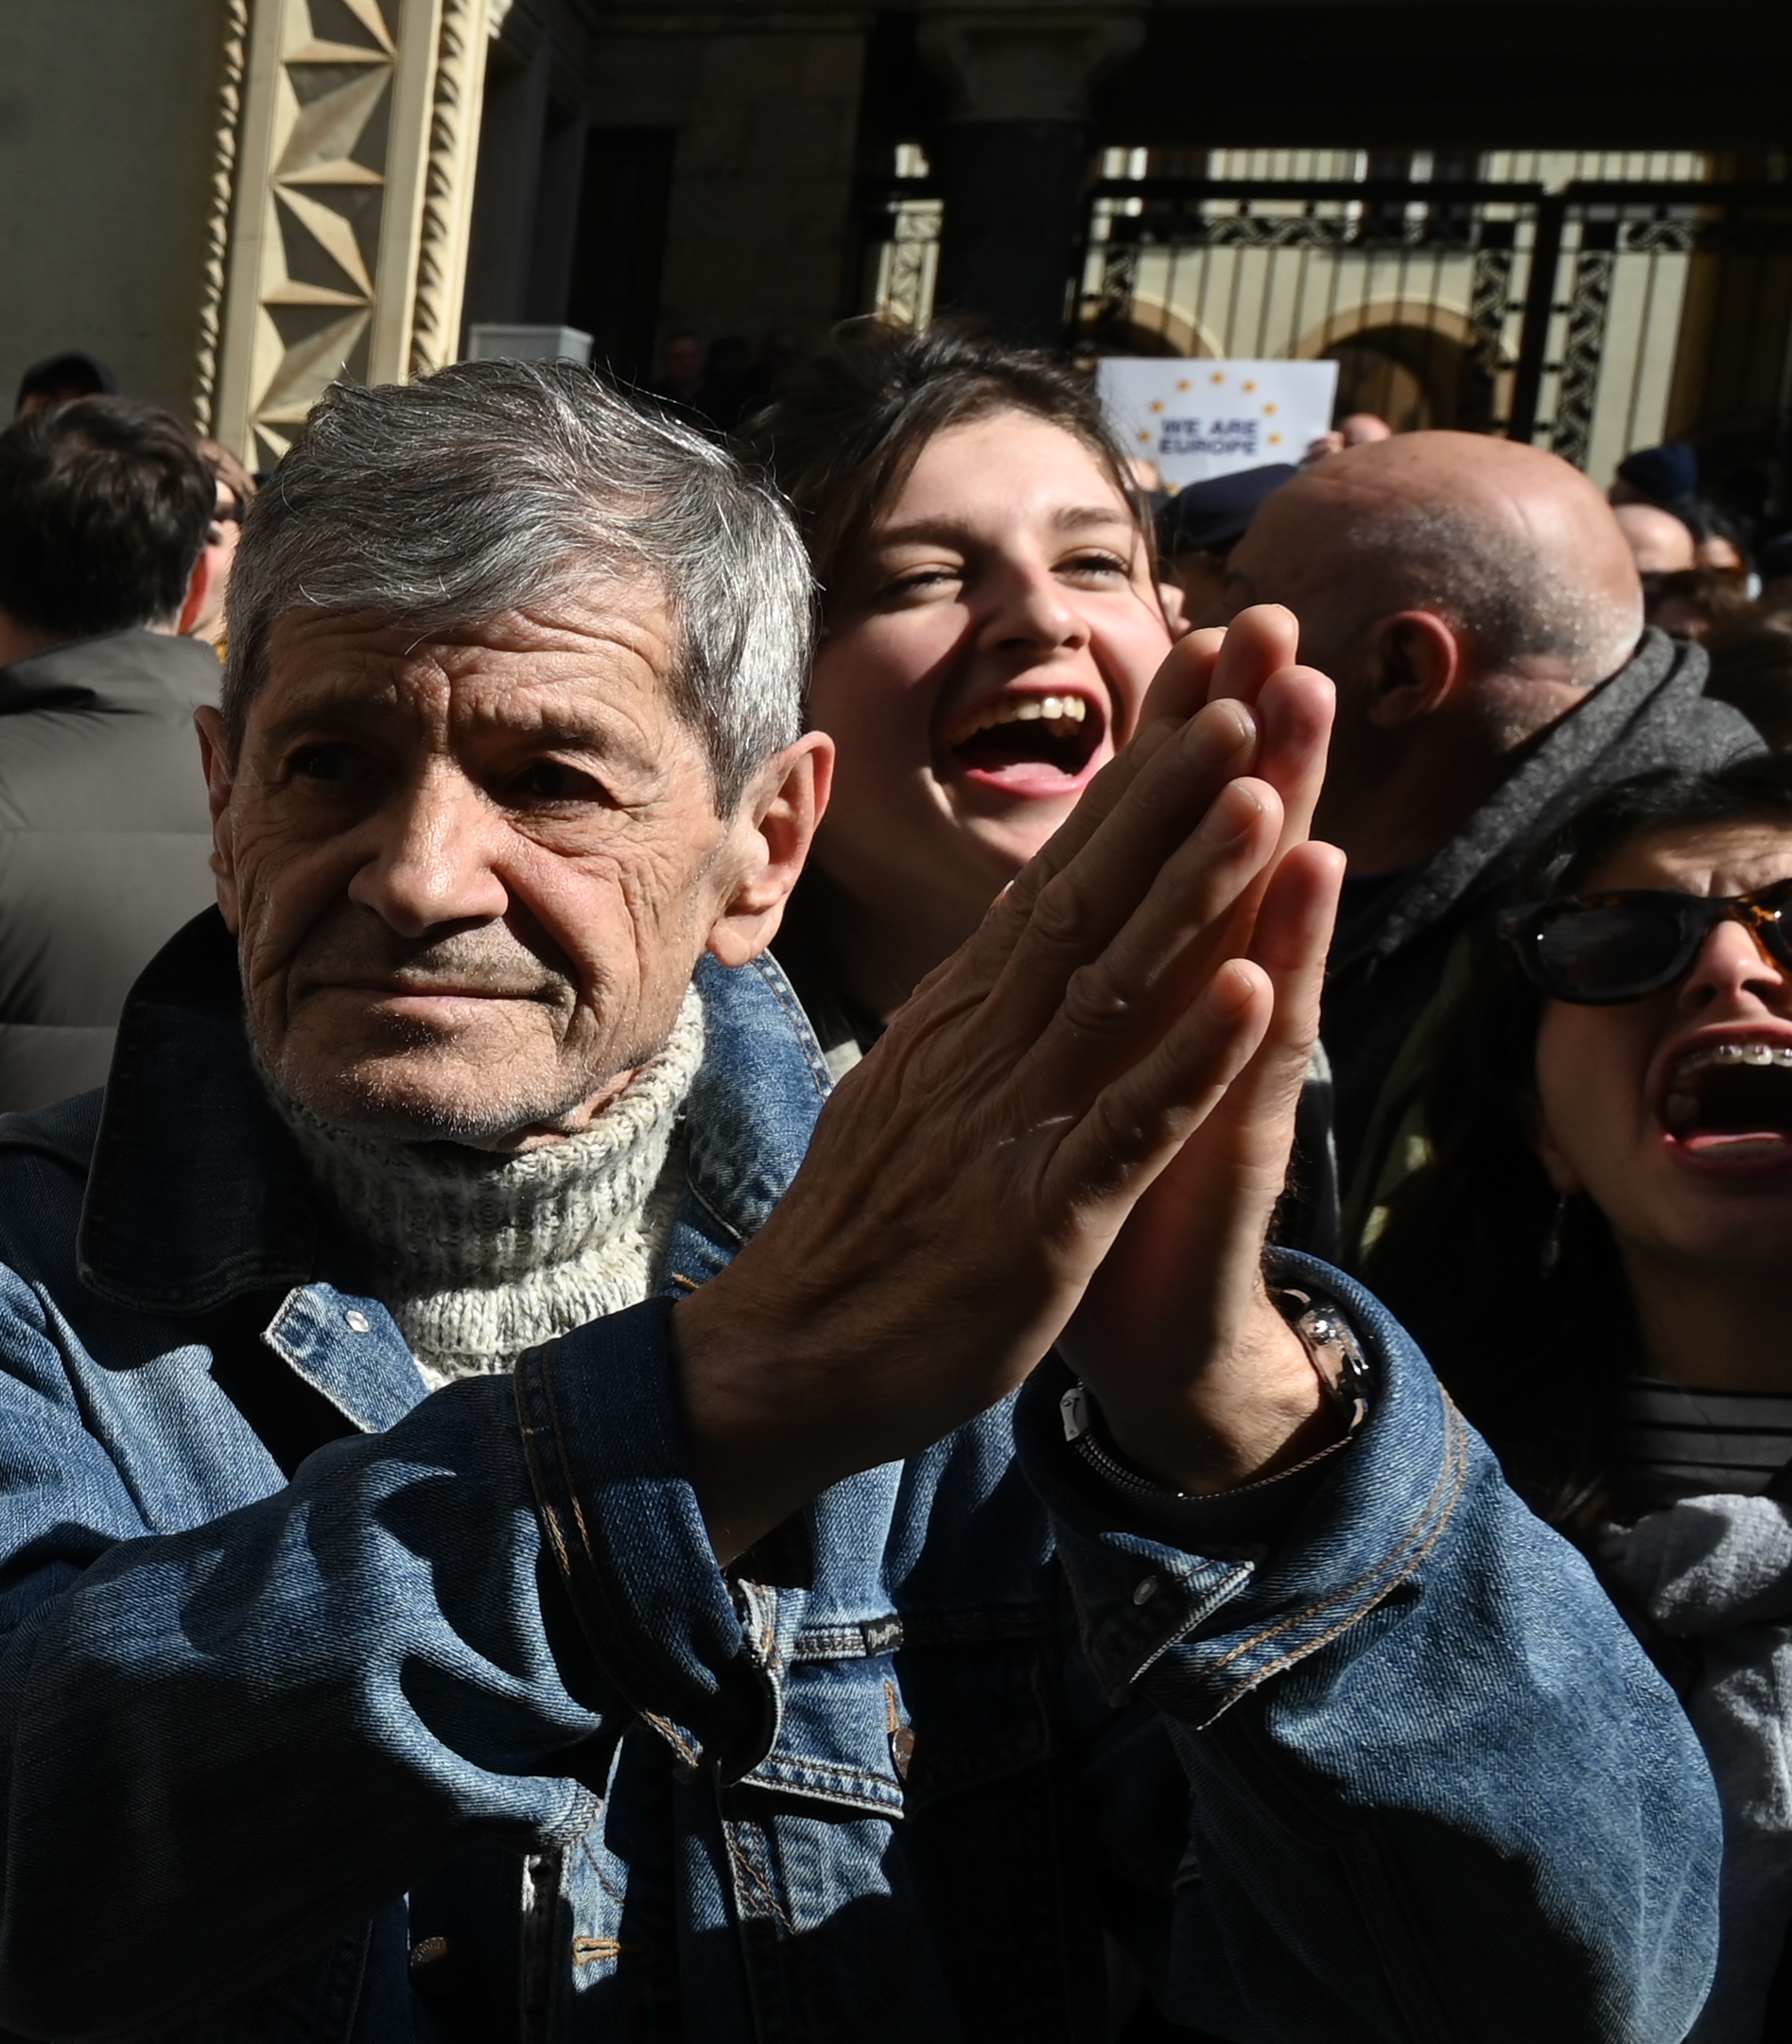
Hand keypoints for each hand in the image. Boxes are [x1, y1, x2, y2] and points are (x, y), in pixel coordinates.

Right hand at [675, 622, 1330, 1554]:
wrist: (776, 1370)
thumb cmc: (858, 1244)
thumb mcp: (908, 1103)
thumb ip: (966, 1027)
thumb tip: (1004, 951)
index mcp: (958, 1025)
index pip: (1056, 873)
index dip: (1134, 775)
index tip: (1200, 681)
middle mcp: (978, 1051)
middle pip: (1087, 893)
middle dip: (1172, 782)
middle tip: (1245, 674)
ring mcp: (1004, 1128)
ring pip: (1112, 986)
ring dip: (1192, 886)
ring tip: (1266, 788)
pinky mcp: (1033, 1220)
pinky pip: (1125, 1127)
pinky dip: (1189, 1057)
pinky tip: (1258, 996)